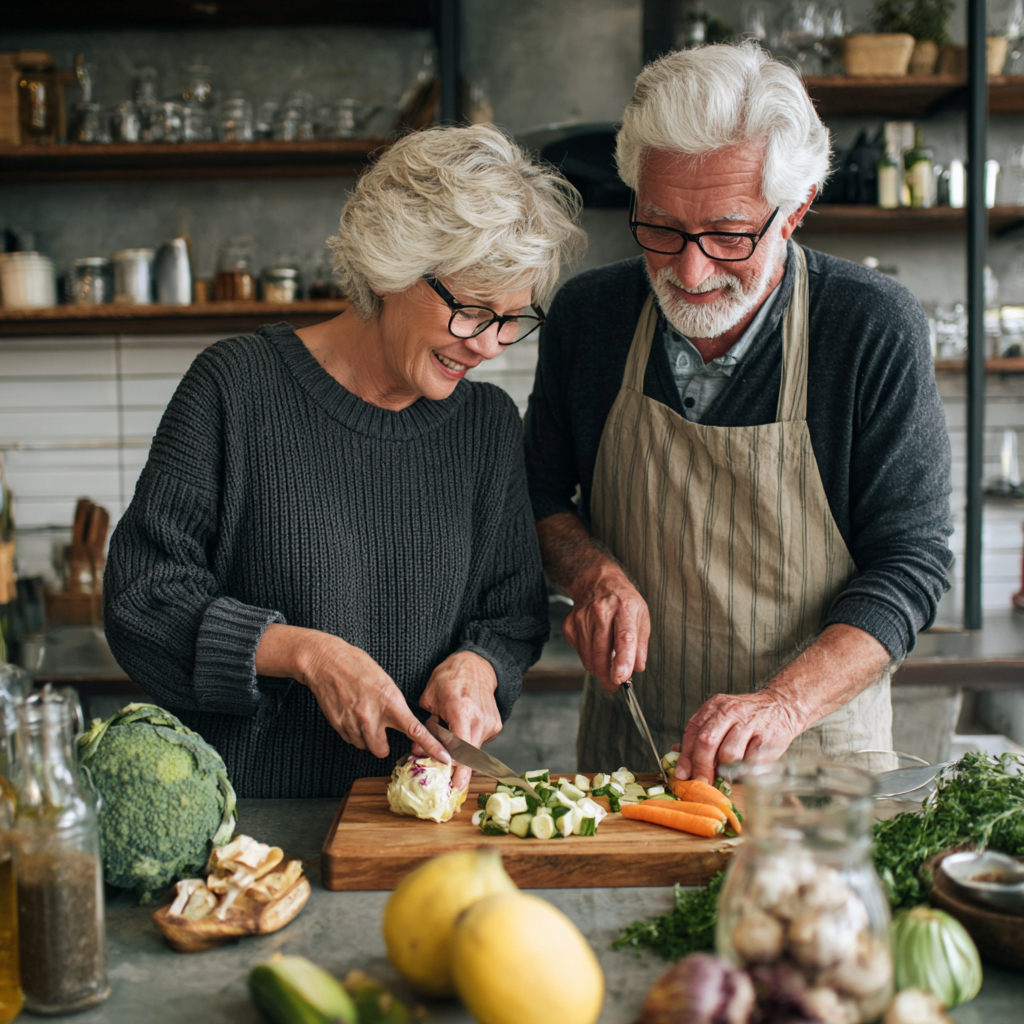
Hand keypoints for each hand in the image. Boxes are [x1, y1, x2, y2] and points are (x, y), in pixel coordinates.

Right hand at [258, 624, 449, 763]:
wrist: (327, 662)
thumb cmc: (357, 666)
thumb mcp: (385, 681)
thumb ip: (394, 705)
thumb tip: (401, 721)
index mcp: (390, 702)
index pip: (415, 730)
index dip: (432, 747)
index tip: (444, 759)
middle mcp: (372, 716)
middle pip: (382, 751)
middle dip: (383, 744)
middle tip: (380, 728)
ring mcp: (353, 723)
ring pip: (365, 746)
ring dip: (367, 738)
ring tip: (362, 715)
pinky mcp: (338, 726)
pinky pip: (351, 740)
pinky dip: (353, 733)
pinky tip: (351, 715)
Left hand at [415, 651, 500, 791]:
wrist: (477, 665)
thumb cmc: (450, 678)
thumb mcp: (429, 699)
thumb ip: (425, 726)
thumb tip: (417, 750)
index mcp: (461, 710)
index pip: (461, 746)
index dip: (459, 768)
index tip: (455, 785)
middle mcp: (479, 718)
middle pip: (470, 754)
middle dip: (460, 771)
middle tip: (451, 784)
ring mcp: (490, 723)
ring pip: (475, 749)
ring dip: (462, 754)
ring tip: (450, 745)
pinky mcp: (495, 725)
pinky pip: (479, 741)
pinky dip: (469, 742)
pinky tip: (462, 731)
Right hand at [561, 567, 649, 691]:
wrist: (596, 582)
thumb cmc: (622, 600)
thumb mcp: (641, 616)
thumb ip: (641, 644)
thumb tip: (637, 668)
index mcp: (625, 608)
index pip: (623, 638)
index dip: (622, 660)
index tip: (621, 677)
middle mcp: (601, 612)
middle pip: (601, 654)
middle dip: (609, 676)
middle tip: (615, 683)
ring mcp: (582, 619)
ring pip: (589, 659)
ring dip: (600, 668)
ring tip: (608, 659)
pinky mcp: (569, 626)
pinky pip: (580, 654)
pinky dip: (590, 657)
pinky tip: (596, 645)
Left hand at [673, 691, 801, 783]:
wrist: (782, 706)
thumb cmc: (747, 719)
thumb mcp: (722, 719)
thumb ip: (701, 738)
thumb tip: (682, 765)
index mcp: (714, 707)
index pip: (692, 732)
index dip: (685, 756)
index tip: (682, 775)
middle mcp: (729, 711)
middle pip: (707, 742)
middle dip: (701, 767)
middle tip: (702, 783)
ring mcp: (749, 723)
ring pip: (728, 754)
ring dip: (724, 772)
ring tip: (725, 778)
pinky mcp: (767, 738)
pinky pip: (749, 761)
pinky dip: (743, 772)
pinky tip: (743, 773)